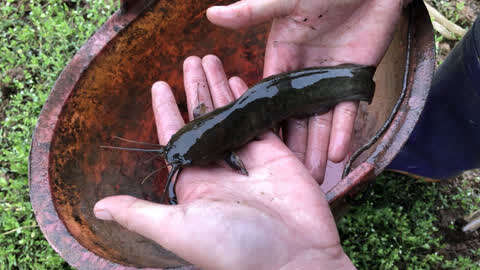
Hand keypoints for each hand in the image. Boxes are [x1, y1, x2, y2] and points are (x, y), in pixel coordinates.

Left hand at [93, 55, 354, 269]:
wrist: (295, 261)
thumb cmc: (233, 249)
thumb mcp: (178, 229)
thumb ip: (140, 213)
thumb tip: (97, 208)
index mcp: (194, 185)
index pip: (176, 139)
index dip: (166, 111)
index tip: (159, 85)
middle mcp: (219, 170)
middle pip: (203, 120)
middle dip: (195, 89)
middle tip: (190, 59)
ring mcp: (249, 162)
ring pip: (230, 116)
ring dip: (220, 87)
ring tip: (212, 59)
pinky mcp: (276, 157)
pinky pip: (259, 122)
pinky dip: (249, 101)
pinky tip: (239, 80)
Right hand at [207, 0, 408, 181]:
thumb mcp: (286, 0)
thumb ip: (251, 12)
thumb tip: (211, 14)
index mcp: (280, 57)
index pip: (266, 96)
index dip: (261, 122)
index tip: (253, 148)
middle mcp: (302, 74)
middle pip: (293, 116)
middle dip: (290, 145)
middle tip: (285, 174)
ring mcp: (328, 79)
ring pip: (320, 119)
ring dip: (316, 146)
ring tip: (311, 174)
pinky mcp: (354, 79)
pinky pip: (348, 111)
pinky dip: (343, 131)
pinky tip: (337, 154)